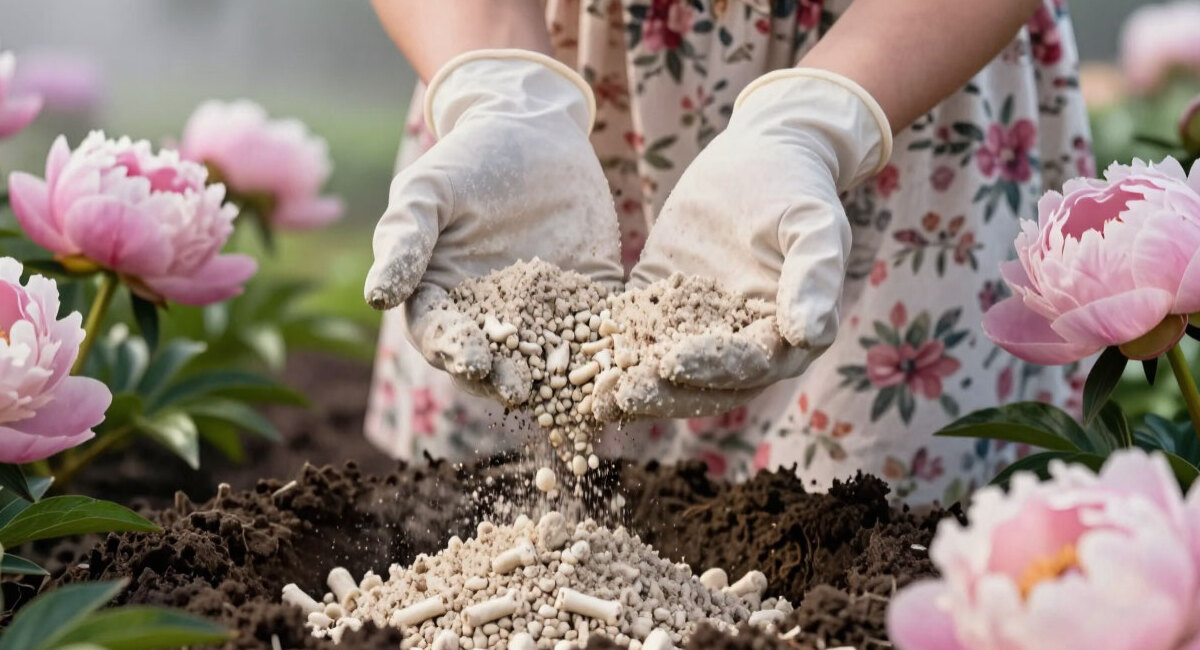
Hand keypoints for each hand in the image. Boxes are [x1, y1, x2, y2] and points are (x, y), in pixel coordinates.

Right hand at [364, 50, 623, 405]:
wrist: (532, 128)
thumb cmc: (466, 157)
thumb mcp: (427, 190)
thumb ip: (404, 241)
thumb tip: (378, 299)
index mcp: (443, 299)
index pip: (442, 336)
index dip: (454, 351)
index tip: (469, 361)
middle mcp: (492, 319)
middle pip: (495, 361)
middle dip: (505, 377)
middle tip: (519, 388)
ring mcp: (544, 313)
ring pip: (549, 357)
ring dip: (559, 379)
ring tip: (568, 392)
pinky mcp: (591, 299)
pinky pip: (601, 328)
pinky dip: (612, 347)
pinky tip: (623, 359)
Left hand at [594, 69, 891, 419]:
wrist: (758, 153)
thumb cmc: (795, 186)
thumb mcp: (812, 222)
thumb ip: (815, 276)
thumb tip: (810, 334)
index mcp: (785, 335)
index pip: (749, 363)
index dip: (714, 366)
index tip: (674, 362)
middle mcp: (741, 344)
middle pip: (704, 383)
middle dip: (664, 391)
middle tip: (625, 394)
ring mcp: (697, 329)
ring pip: (665, 371)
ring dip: (632, 383)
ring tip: (595, 394)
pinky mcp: (658, 307)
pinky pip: (633, 334)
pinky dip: (609, 350)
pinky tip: (577, 361)